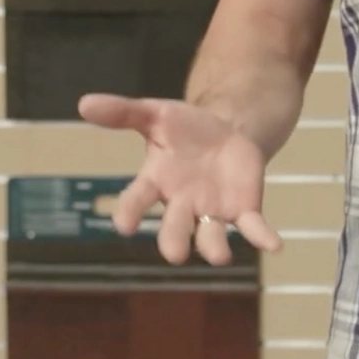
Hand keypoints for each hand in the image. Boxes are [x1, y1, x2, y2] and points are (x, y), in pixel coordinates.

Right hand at [77, 93, 282, 265]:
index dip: (130, 213)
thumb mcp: (155, 114)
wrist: (227, 130)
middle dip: (174, 241)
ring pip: (211, 236)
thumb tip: (83, 103)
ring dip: (215, 247)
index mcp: (156, 181)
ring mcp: (213, 210)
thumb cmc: (185, 128)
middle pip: (174, 228)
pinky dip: (262, 237)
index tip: (124, 226)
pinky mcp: (243, 209)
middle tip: (174, 254)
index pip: (137, 200)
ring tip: (220, 256)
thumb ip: (123, 112)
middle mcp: (182, 204)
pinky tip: (275, 245)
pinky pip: (253, 228)